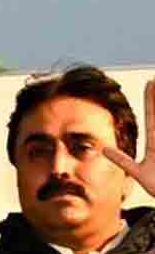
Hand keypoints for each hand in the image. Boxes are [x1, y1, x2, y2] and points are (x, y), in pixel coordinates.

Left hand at [103, 79, 154, 196]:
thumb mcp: (140, 174)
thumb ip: (123, 161)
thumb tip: (104, 149)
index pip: (154, 118)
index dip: (153, 100)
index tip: (152, 80)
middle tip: (154, 79)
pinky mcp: (152, 173)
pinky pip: (135, 162)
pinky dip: (126, 155)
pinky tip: (115, 148)